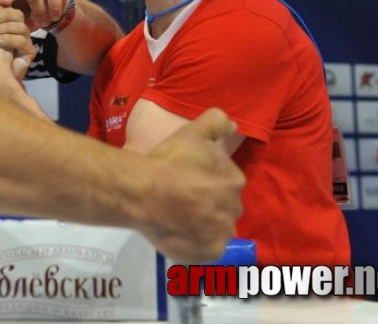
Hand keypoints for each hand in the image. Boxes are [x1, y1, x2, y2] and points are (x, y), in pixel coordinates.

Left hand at [0, 2, 35, 79]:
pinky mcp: (29, 52)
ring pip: (21, 26)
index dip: (0, 8)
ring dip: (4, 28)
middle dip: (2, 15)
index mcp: (7, 23)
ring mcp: (25, 40)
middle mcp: (18, 30)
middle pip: (17, 15)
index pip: (8, 9)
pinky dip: (8, 39)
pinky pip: (23, 41)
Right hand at [138, 108, 244, 263]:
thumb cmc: (168, 161)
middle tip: (182, 198)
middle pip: (223, 206)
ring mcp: (221, 234)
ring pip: (215, 229)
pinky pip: (205, 249)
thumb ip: (215, 122)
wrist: (143, 193)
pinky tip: (177, 232)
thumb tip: (233, 124)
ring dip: (203, 224)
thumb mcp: (192, 133)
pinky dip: (195, 243)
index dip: (206, 178)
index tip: (187, 177)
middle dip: (208, 203)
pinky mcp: (208, 254)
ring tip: (177, 217)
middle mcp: (234, 209)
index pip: (226, 180)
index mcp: (234, 181)